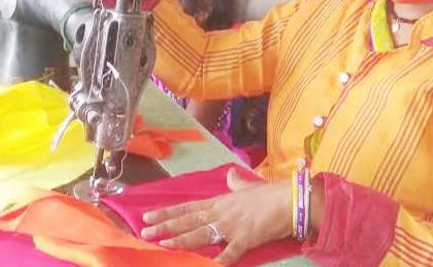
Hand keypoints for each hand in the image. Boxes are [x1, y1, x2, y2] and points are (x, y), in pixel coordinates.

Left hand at [141, 168, 292, 265]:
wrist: (287, 199)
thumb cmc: (267, 194)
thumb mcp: (247, 187)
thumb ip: (235, 183)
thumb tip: (230, 175)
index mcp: (219, 202)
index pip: (187, 207)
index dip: (167, 212)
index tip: (148, 215)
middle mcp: (220, 213)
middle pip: (188, 221)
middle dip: (166, 227)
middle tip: (144, 231)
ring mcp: (231, 226)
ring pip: (201, 234)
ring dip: (182, 240)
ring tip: (163, 244)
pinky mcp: (245, 238)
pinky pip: (231, 252)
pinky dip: (221, 260)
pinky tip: (211, 266)